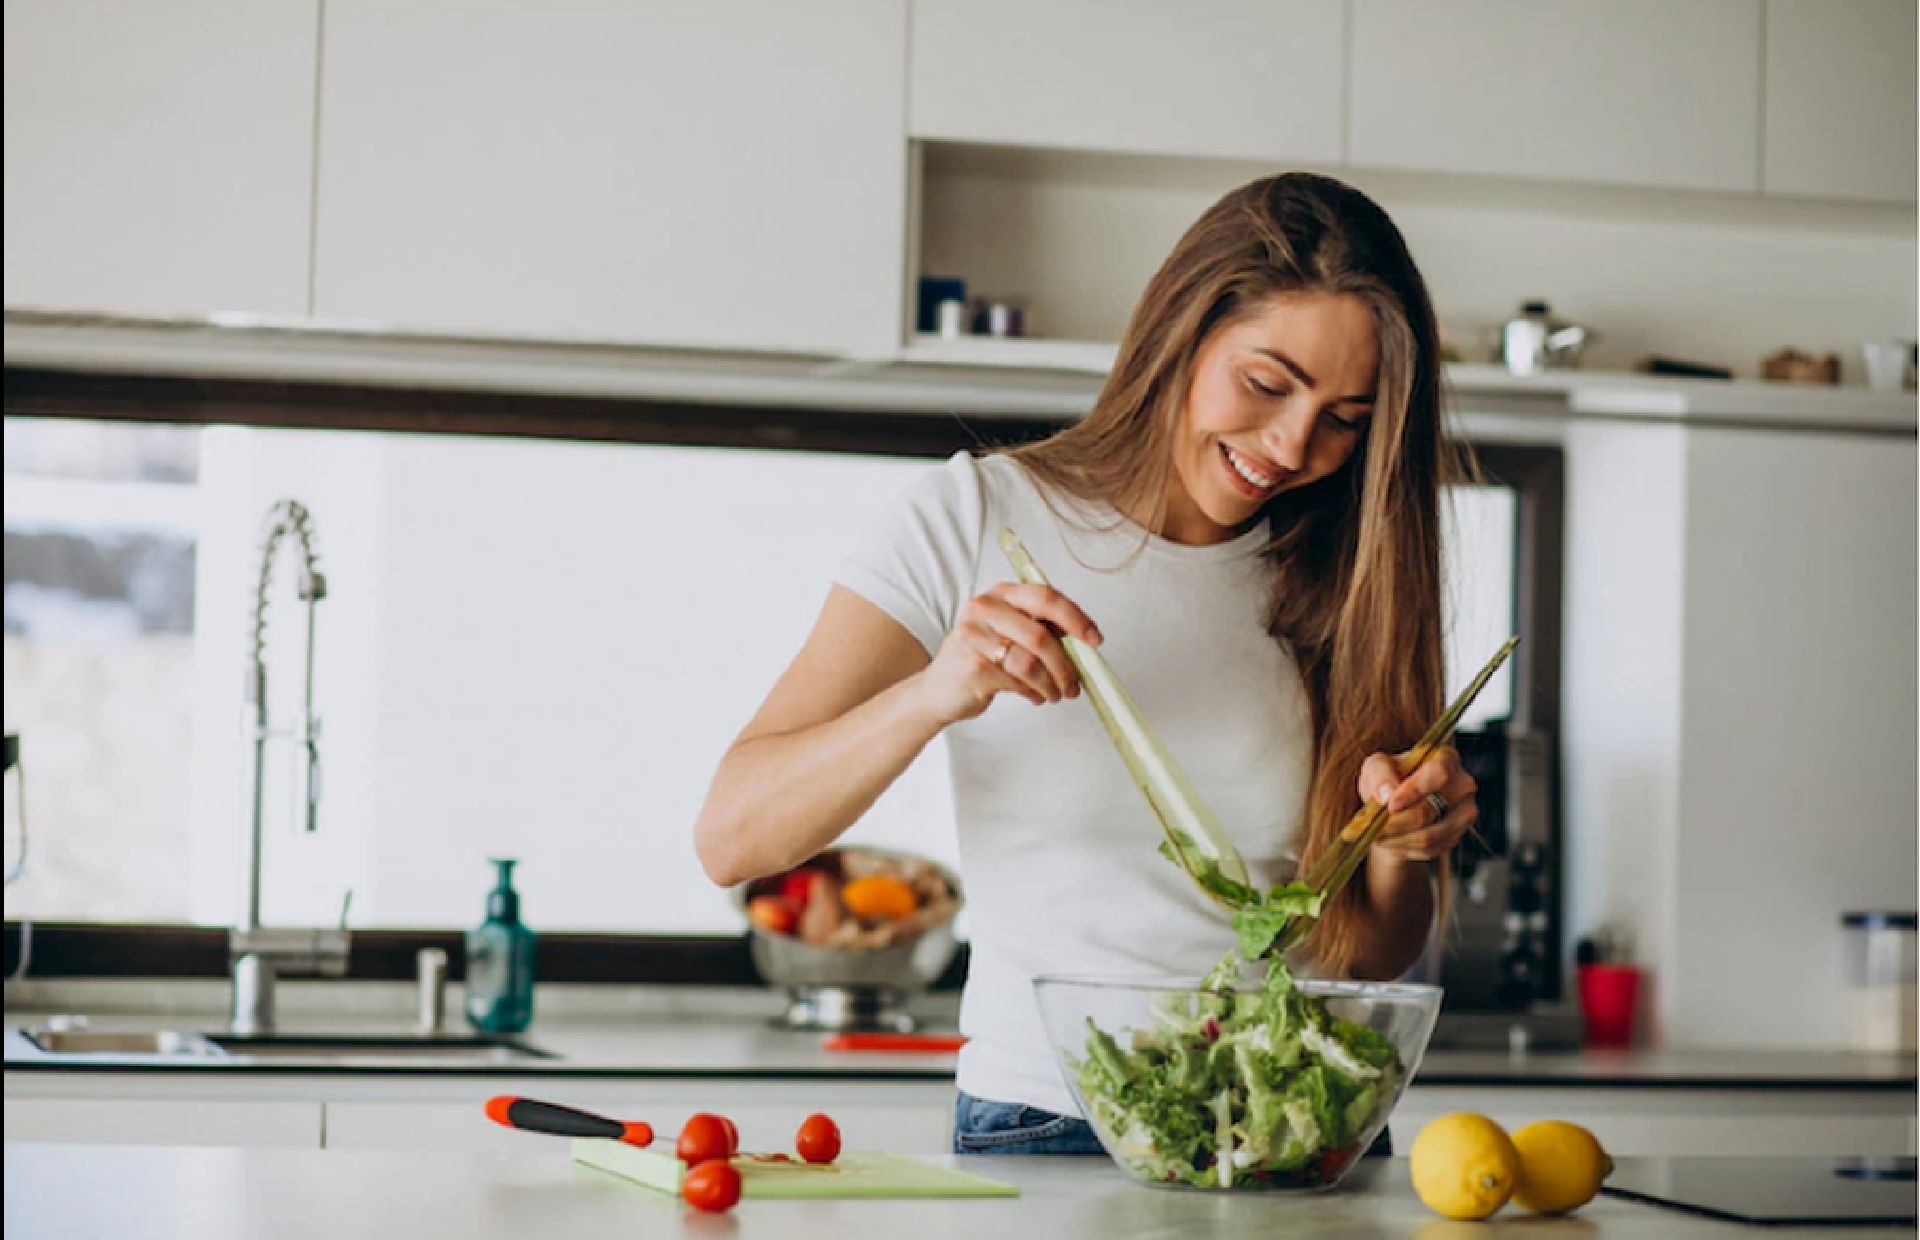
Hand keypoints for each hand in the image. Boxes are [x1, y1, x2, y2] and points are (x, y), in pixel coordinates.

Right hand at [912, 583, 1100, 724]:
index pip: (1046, 597)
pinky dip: (1034, 693)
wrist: (939, 690)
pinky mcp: (973, 667)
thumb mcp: (1009, 632)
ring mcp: (975, 636)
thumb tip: (1084, 642)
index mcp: (1001, 593)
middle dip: (1066, 665)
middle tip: (1075, 684)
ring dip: (1051, 684)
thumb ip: (1041, 629)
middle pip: (1041, 635)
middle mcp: (984, 608)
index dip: (1076, 618)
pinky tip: (1034, 696)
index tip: (1094, 639)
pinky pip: (1017, 683)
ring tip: (1055, 694)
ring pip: (1031, 663)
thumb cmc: (980, 659)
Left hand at [1357, 745, 1476, 863]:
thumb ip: (1379, 774)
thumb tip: (1387, 794)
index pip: (1440, 773)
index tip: (1391, 805)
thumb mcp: (1376, 767)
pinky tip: (1393, 840)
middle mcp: (1463, 785)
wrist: (1397, 805)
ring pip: (1429, 836)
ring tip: (1378, 835)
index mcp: (1446, 758)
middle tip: (1373, 826)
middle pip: (1430, 811)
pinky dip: (1406, 848)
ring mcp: (1464, 813)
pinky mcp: (1457, 836)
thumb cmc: (1389, 779)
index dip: (1415, 790)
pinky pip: (1430, 850)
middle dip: (1396, 822)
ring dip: (1397, 839)